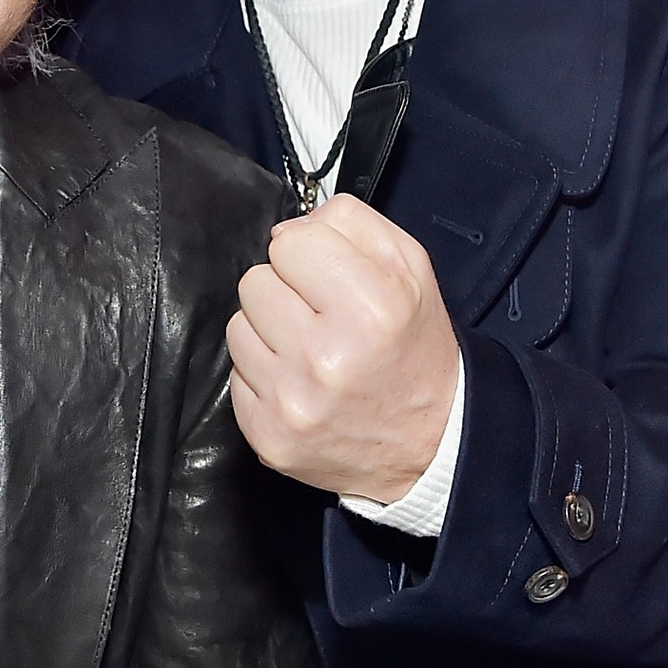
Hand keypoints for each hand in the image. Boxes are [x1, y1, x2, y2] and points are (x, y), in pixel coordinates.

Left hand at [227, 195, 460, 503]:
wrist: (432, 444)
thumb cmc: (415, 349)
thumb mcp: (410, 269)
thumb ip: (350, 224)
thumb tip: (286, 229)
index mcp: (371, 309)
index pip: (288, 242)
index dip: (310, 253)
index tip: (330, 277)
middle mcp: (327, 357)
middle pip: (255, 281)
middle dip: (286, 292)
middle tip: (322, 317)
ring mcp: (292, 401)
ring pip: (238, 326)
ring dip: (269, 332)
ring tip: (311, 350)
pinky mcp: (267, 434)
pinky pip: (236, 375)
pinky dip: (264, 374)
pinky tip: (301, 383)